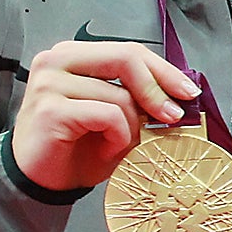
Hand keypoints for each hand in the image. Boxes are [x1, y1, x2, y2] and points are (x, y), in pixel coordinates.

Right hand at [11, 41, 201, 190]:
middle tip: (174, 116)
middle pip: (126, 58)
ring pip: (121, 95)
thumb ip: (140, 99)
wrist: (42, 180)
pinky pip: (109, 116)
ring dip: (132, 128)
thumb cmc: (79, 148)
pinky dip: (118, 137)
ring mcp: (49, 82)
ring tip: (117, 145)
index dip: (164, 70)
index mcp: (74, 56)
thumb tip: (181, 95)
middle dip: (158, 88)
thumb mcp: (118, 118)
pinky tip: (106, 149)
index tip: (189, 92)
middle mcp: (57, 60)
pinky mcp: (50, 108)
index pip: (129, 51)